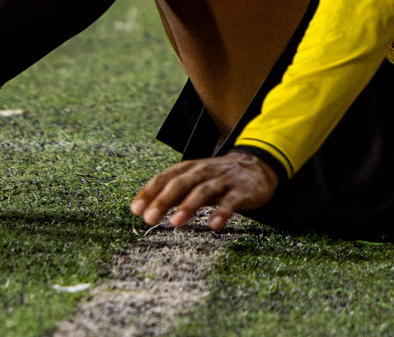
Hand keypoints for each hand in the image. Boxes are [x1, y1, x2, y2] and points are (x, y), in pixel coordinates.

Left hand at [130, 152, 277, 230]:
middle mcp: (204, 170)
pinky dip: (222, 212)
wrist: (258, 167)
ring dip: (188, 205)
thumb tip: (143, 210)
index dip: (150, 192)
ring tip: (175, 223)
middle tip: (149, 218)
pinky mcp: (242, 190)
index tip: (136, 209)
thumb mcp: (194, 182)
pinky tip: (214, 225)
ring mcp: (224, 179)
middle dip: (163, 199)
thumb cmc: (218, 178)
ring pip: (203, 190)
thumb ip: (172, 194)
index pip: (165, 177)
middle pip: (181, 182)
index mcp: (190, 168)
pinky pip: (231, 201)